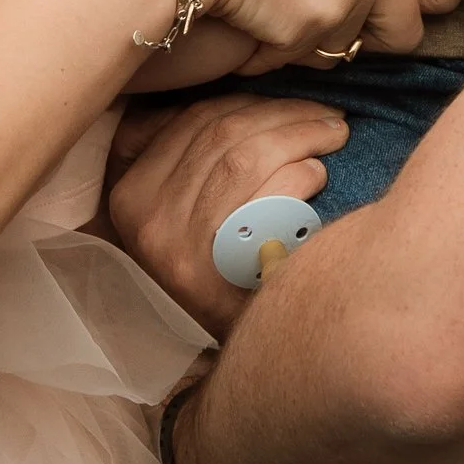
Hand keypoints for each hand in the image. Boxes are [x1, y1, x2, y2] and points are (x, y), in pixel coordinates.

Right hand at [105, 93, 348, 336]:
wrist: (233, 363)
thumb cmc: (214, 275)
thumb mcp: (175, 218)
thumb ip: (187, 160)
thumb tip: (238, 100)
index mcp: (130, 194)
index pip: (193, 121)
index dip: (251, 102)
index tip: (291, 104)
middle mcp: (146, 219)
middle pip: (225, 133)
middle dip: (286, 114)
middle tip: (329, 117)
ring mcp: (179, 248)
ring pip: (246, 157)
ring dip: (301, 136)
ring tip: (333, 137)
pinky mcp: (218, 275)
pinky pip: (266, 198)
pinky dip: (299, 176)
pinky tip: (317, 177)